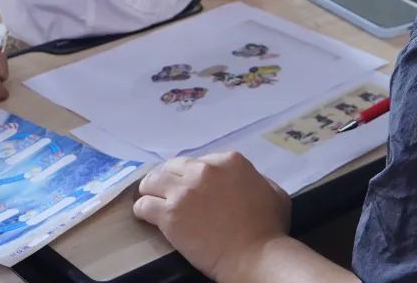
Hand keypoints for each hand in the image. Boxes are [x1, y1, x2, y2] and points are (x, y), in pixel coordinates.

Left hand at [133, 153, 291, 281]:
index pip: (200, 161)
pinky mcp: (169, 214)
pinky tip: (144, 214)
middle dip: (169, 178)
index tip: (191, 186)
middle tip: (165, 190)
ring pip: (153, 180)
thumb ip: (257, 179)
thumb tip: (245, 181)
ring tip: (149, 198)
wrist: (254, 256)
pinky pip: (144, 205)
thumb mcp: (274, 192)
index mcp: (229, 161)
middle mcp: (203, 170)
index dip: (193, 174)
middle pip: (173, 167)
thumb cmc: (268, 228)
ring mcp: (184, 191)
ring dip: (150, 189)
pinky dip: (142, 209)